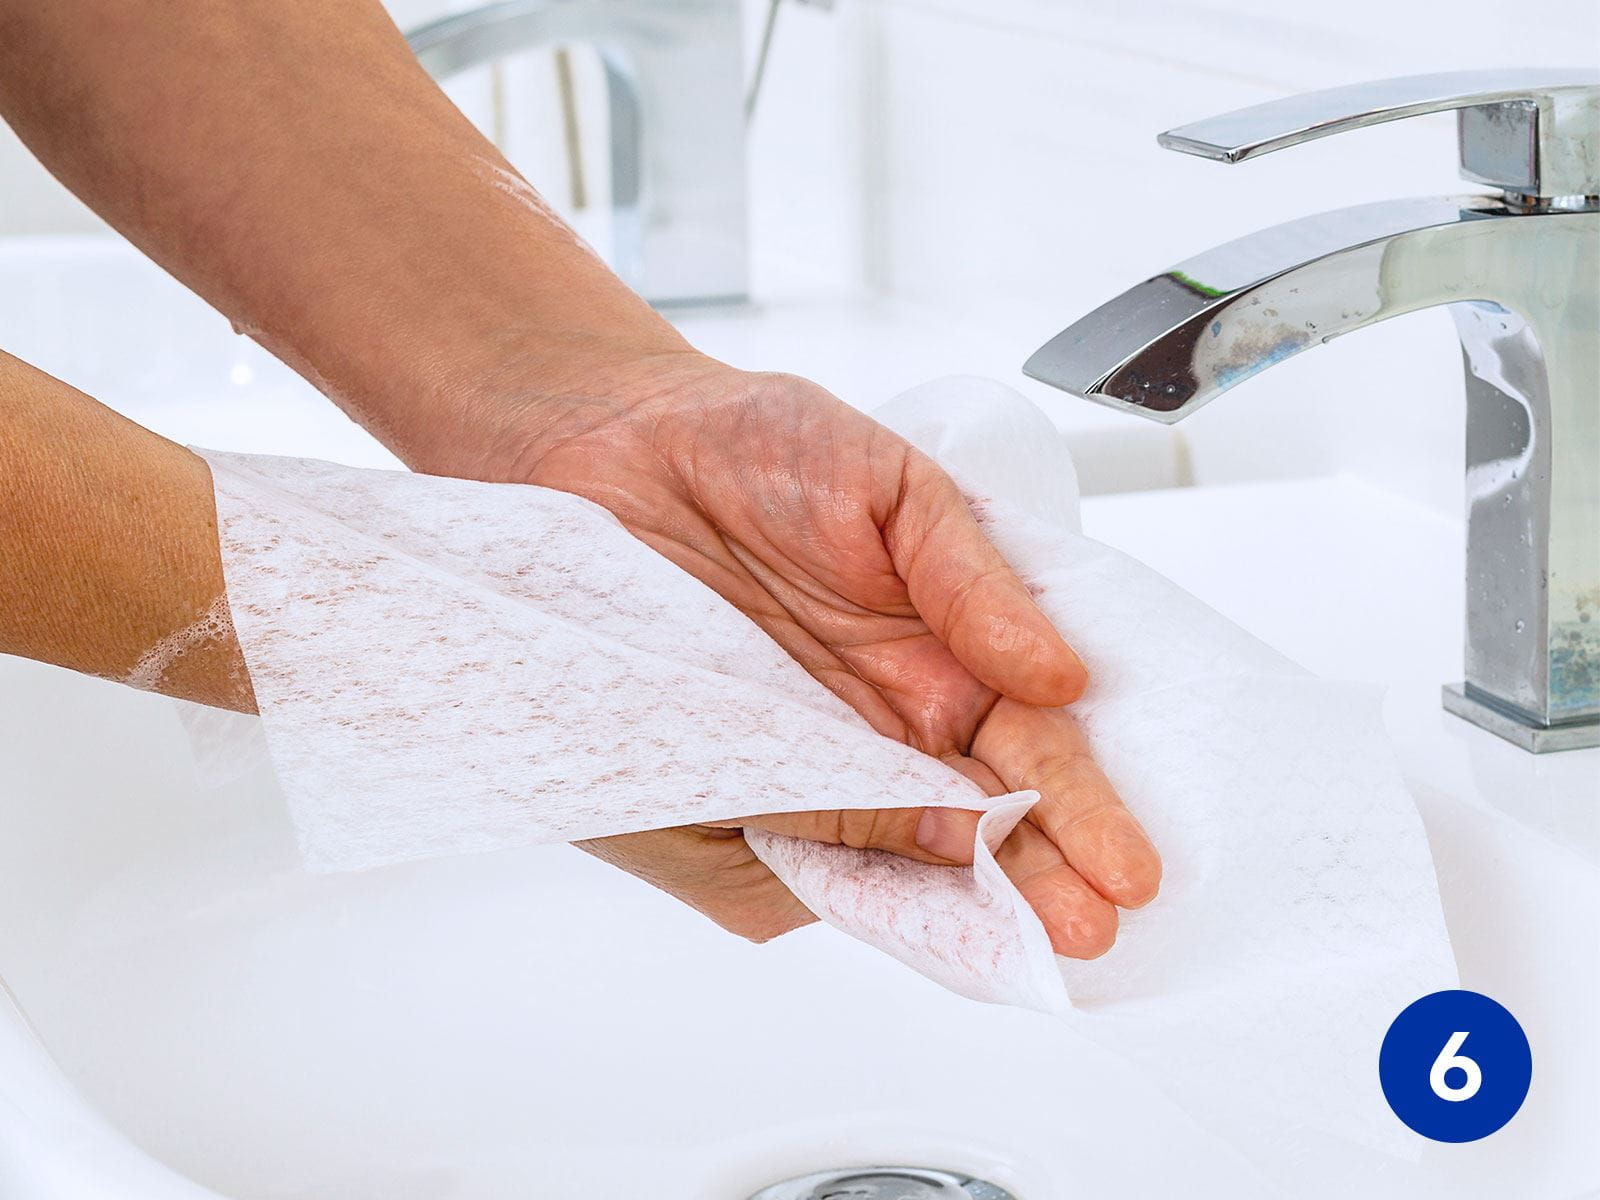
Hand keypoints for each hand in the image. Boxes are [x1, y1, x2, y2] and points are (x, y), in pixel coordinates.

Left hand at [486, 352, 1160, 957]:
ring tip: (1022, 936)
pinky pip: (794, 830)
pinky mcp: (730, 766)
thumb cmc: (756, 448)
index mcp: (943, 650)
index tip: (1126, 868)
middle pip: (979, 809)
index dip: (1078, 807)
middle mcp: (885, 715)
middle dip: (1039, 872)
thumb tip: (1061, 676)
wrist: (619, 444)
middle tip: (1087, 930)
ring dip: (961, 890)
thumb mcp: (892, 486)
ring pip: (897, 835)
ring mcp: (809, 747)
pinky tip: (904, 905)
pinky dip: (847, 869)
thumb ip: (972, 580)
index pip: (1031, 744)